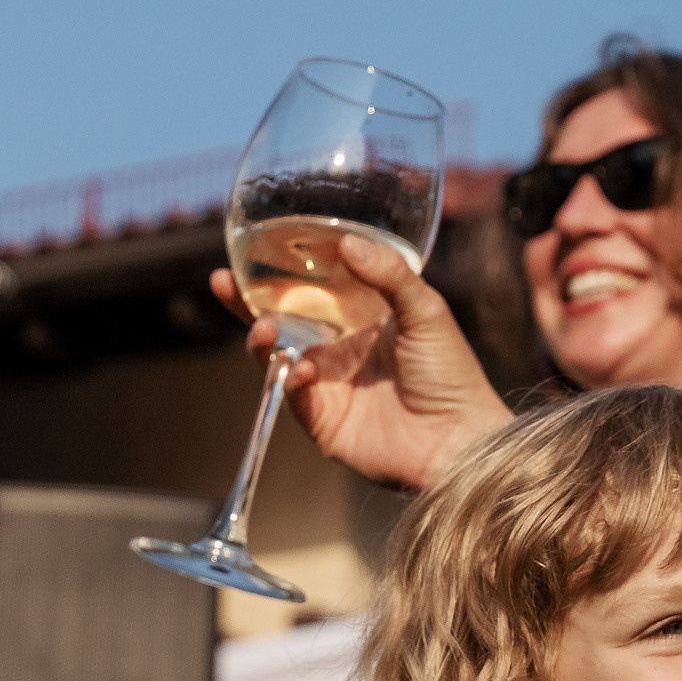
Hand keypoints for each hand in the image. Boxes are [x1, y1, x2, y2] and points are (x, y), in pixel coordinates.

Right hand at [211, 233, 512, 489]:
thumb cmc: (451, 373)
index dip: (278, 271)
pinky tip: (300, 372)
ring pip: (277, 356)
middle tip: (222, 282)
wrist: (459, 439)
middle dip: (246, 302)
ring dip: (262, 341)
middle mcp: (338, 348)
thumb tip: (347, 241)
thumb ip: (389, 275)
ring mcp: (328, 385)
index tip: (250, 250)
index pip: (309, 288)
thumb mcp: (426, 310)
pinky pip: (292, 397)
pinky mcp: (323, 421)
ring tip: (263, 332)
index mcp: (361, 317)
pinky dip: (289, 381)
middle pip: (280, 319)